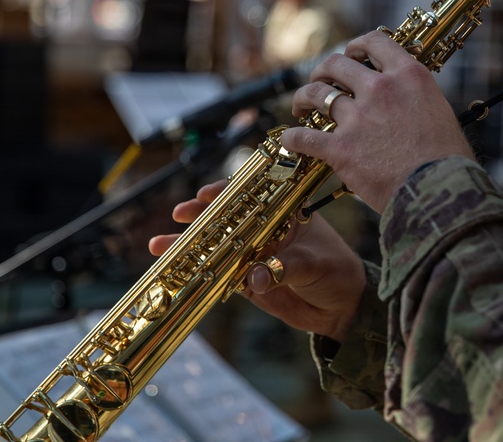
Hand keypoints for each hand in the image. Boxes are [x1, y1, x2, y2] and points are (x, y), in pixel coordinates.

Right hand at [149, 180, 366, 343]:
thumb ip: (284, 268)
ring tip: (159, 245)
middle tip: (178, 214)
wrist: (342, 309)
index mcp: (283, 212)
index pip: (251, 194)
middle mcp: (264, 229)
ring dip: (188, 246)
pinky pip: (218, 275)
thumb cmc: (338, 273)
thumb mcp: (315, 263)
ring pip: (215, 246)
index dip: (226, 192)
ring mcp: (252, 254)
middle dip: (199, 216)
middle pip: (225, 217)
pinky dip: (197, 275)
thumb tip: (255, 277)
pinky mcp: (246, 280)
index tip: (206, 194)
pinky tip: (175, 274)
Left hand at [280, 30, 474, 212]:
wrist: (440, 191)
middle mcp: (380, 89)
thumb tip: (407, 101)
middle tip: (319, 81)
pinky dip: (293, 138)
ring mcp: (358, 117)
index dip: (356, 45)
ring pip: (316, 95)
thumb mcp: (440, 112)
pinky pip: (305, 137)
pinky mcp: (342, 148)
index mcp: (408, 76)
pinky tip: (289, 140)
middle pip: (337, 64)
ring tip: (300, 107)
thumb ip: (416, 99)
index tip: (351, 55)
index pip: (375, 41)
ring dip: (303, 98)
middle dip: (322, 70)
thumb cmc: (448, 159)